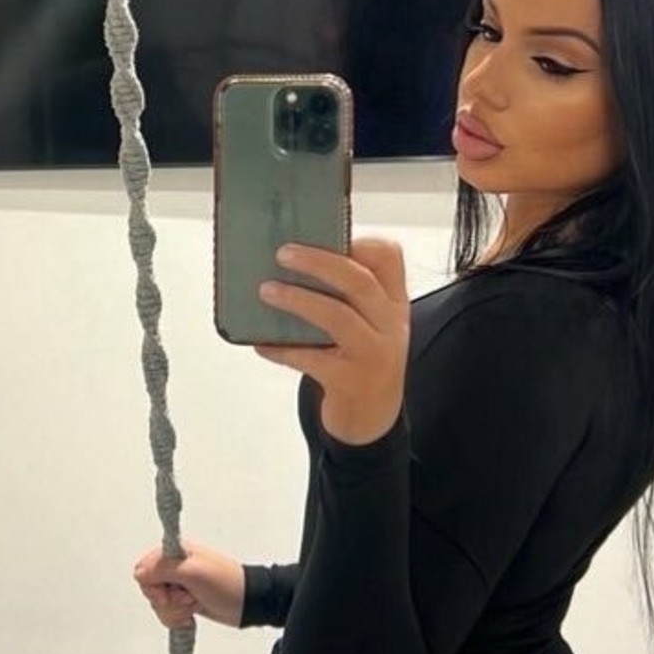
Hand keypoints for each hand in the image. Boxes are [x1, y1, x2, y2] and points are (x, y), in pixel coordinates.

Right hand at [132, 539, 246, 629]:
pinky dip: (177, 618)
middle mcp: (174, 566)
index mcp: (175, 552)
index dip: (153, 585)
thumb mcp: (193, 572)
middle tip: (188, 596)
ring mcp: (179, 585)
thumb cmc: (226, 584)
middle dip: (167, 600)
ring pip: (158, 604)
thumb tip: (138, 573)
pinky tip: (192, 615)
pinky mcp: (183, 600)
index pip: (143, 569)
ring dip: (175, 610)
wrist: (248, 603)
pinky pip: (166, 613)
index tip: (168, 592)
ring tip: (195, 603)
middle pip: (149, 589)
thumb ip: (162, 569)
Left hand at [255, 238, 409, 445]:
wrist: (373, 419)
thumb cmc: (362, 362)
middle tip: (283, 254)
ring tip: (267, 291)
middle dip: (319, 263)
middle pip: (359, 282)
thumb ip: (346, 296)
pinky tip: (261, 343)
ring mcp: (373, 354)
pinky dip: (283, 350)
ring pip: (338, 317)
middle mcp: (389, 325)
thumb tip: (289, 265)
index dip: (360, 242)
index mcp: (392, 303)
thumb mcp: (369, 325)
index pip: (388, 258)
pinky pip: (312, 359)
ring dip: (299, 300)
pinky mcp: (351, 381)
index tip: (328, 234)